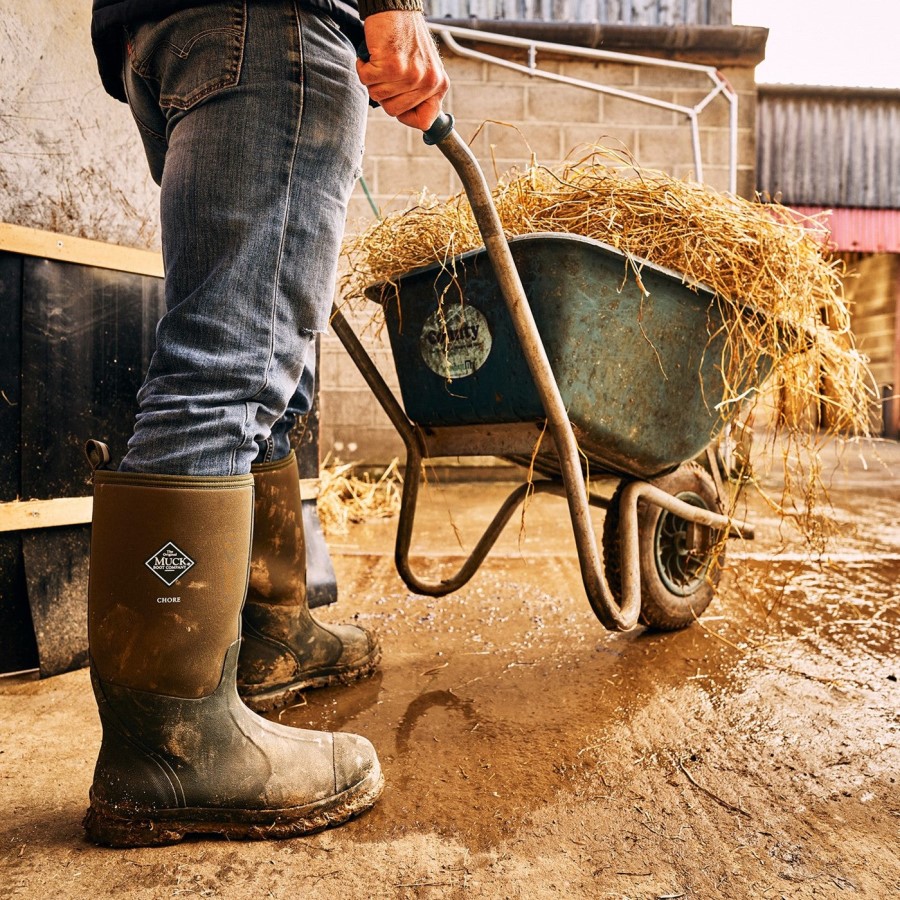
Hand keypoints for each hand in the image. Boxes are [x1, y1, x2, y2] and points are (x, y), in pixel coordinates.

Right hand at [356, 11, 448, 130]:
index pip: (425, 121)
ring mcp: (411, 75)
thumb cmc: (406, 37)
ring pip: (378, 96)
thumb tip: (415, 120)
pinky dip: (363, 67)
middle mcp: (428, 82)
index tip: (397, 103)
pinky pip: (367, 81)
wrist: (396, 8)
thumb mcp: (424, 69)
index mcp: (439, 85)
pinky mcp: (392, 66)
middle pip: (393, 111)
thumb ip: (421, 94)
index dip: (406, 116)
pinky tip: (372, 55)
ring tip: (381, 60)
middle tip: (386, 73)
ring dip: (372, 78)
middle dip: (384, 93)